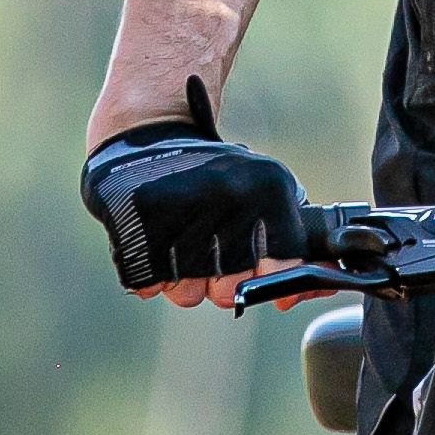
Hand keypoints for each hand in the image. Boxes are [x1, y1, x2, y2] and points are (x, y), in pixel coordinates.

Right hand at [82, 102, 312, 303]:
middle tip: (208, 247)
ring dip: (182, 277)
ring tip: (178, 238)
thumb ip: (288, 245)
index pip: (282, 272)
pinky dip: (149, 271)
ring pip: (187, 294)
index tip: (258, 274)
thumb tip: (295, 298)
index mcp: (268, 189)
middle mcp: (230, 198)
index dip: (269, 284)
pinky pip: (149, 285)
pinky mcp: (139, 227)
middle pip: (229, 292)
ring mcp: (184, 212)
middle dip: (218, 281)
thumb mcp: (264, 190)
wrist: (146, 136)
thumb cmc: (212, 173)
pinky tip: (154, 239)